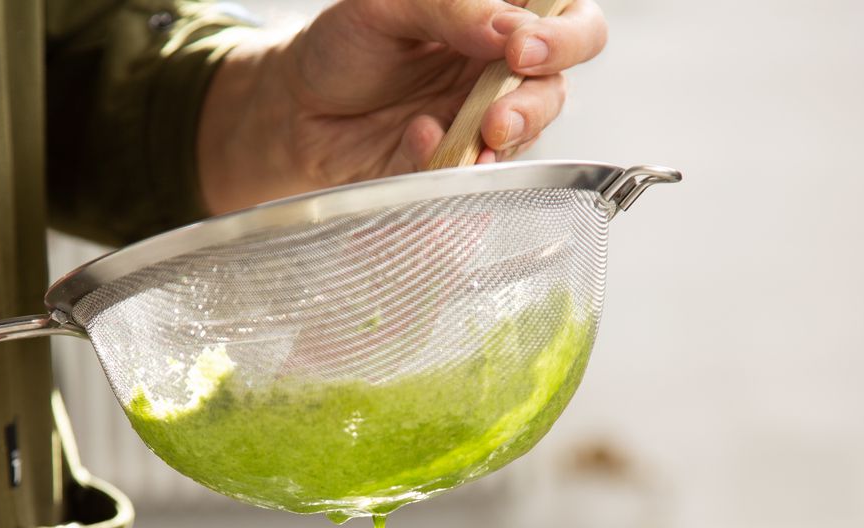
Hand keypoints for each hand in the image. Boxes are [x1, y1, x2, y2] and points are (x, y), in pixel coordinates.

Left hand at [199, 0, 607, 212]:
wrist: (294, 111)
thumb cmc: (342, 47)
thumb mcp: (385, 7)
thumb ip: (451, 8)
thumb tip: (510, 27)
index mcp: (498, 20)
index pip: (569, 20)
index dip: (565, 36)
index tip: (523, 50)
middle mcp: (499, 72)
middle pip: (558, 87)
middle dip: (536, 103)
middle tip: (498, 114)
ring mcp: (481, 123)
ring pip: (524, 137)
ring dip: (503, 141)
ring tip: (474, 137)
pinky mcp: (454, 167)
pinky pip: (470, 174)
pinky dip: (450, 162)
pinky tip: (420, 141)